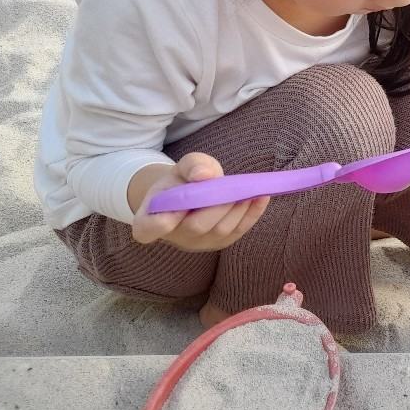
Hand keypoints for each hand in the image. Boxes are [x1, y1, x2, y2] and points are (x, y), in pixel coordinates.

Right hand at [130, 153, 268, 251]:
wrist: (190, 192)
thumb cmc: (181, 180)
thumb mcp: (181, 166)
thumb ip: (191, 166)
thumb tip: (204, 174)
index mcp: (149, 218)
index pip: (147, 230)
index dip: (161, 223)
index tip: (178, 206)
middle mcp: (173, 236)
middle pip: (196, 226)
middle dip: (217, 205)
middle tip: (230, 187)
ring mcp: (197, 243)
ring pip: (220, 231)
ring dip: (238, 209)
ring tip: (249, 189)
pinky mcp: (219, 243)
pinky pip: (237, 232)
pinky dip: (252, 214)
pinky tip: (262, 197)